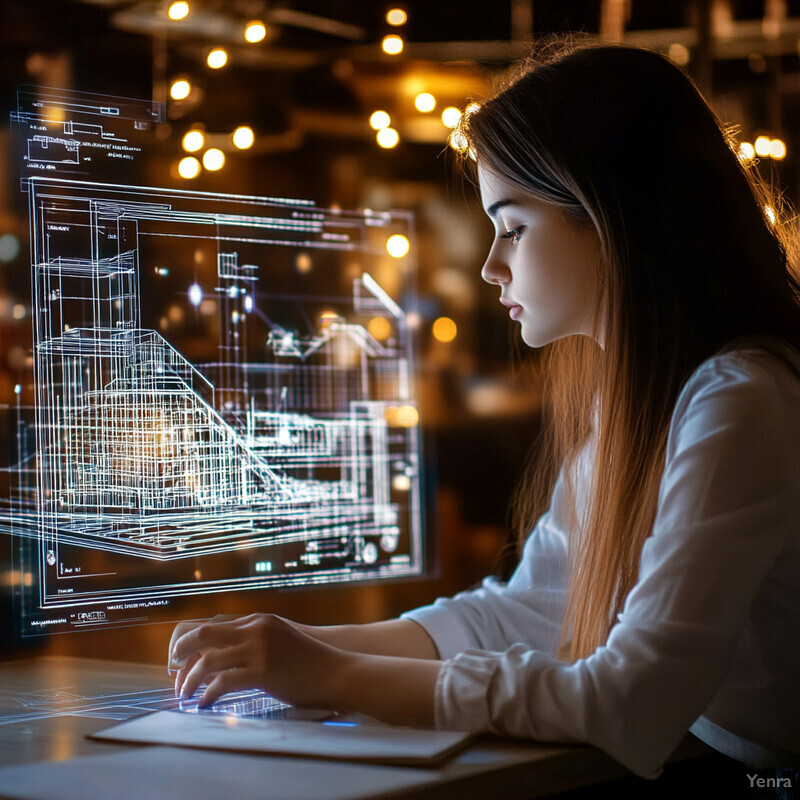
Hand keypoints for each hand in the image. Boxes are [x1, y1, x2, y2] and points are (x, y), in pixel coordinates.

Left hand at [170, 613, 349, 708]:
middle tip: (172, 672)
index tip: (180, 660)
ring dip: (191, 681)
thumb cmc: (309, 660)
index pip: (213, 627)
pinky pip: (223, 683)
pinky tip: (204, 705)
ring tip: (184, 696)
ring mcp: (259, 649)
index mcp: (258, 620)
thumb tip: (227, 654)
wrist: (336, 671)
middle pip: (204, 635)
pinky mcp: (263, 671)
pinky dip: (208, 696)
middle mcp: (255, 629)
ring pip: (209, 662)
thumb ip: (255, 640)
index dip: (191, 643)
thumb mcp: (279, 639)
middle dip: (181, 653)